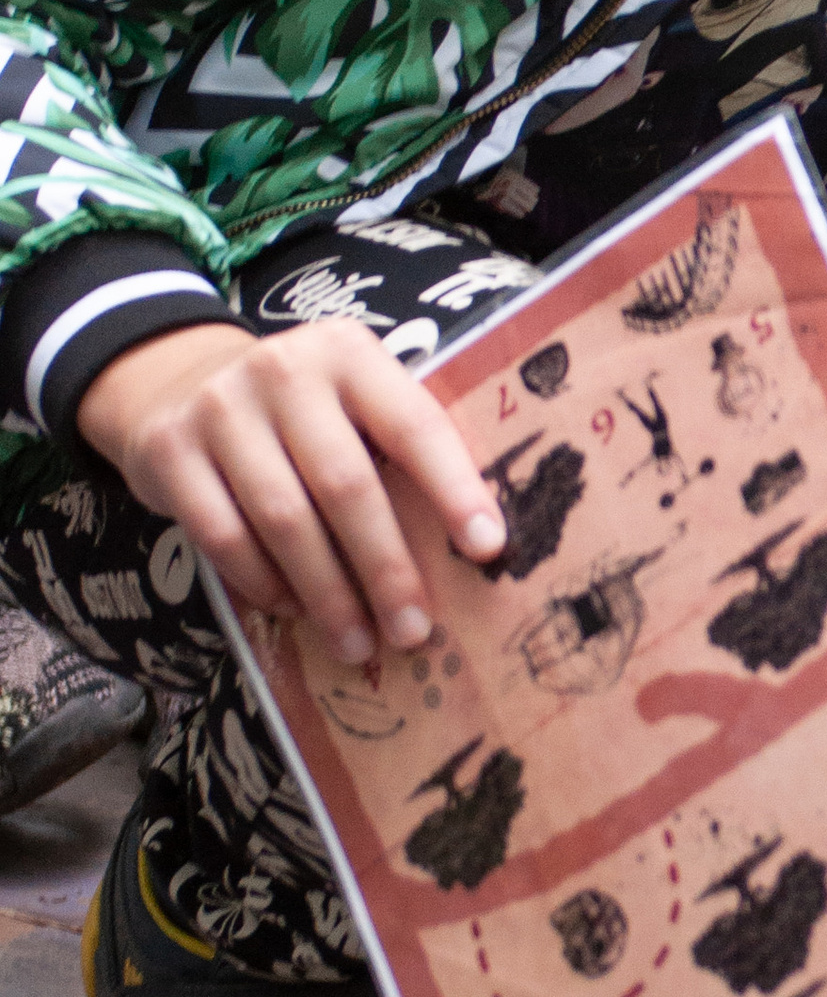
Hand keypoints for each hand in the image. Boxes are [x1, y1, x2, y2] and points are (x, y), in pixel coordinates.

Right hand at [77, 322, 505, 666]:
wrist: (176, 379)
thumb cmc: (296, 407)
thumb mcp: (348, 397)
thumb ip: (395, 446)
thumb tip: (466, 547)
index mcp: (349, 353)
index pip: (413, 424)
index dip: (453, 488)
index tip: (487, 548)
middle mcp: (284, 372)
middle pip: (346, 484)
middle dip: (386, 568)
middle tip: (413, 629)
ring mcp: (220, 409)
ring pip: (283, 519)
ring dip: (327, 593)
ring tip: (357, 643)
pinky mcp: (169, 452)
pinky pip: (223, 536)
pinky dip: (264, 583)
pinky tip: (294, 610)